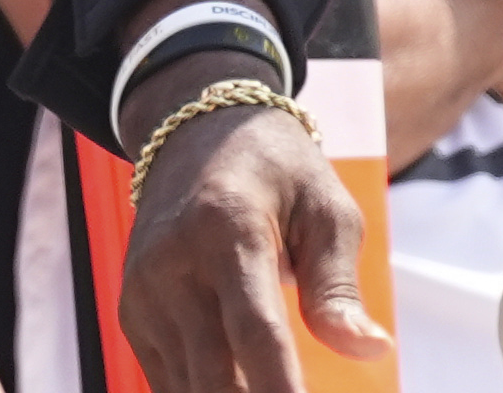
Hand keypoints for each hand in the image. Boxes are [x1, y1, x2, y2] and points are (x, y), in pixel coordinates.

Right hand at [119, 78, 393, 392]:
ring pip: (188, 384)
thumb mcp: (325, 208)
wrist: (197, 135)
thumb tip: (370, 351)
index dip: (280, 385)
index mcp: (227, 226)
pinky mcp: (132, 314)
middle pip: (213, 371)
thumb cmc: (279, 173)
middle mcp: (173, 262)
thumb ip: (338, 285)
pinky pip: (168, 378)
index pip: (255, 328)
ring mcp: (144, 292)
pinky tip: (243, 389)